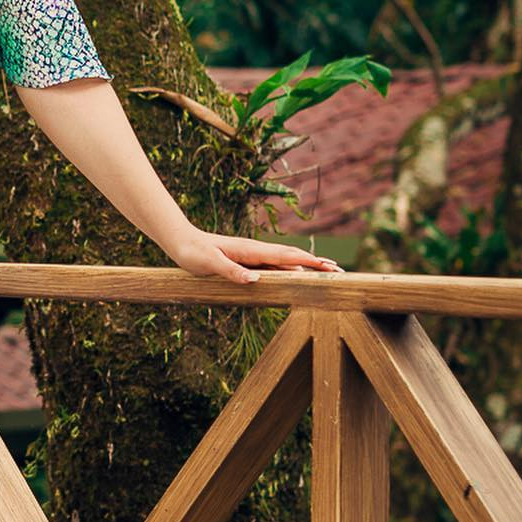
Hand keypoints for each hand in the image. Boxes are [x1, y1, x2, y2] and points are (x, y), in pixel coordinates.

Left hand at [165, 225, 346, 284]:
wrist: (180, 241)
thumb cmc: (193, 252)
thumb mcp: (209, 264)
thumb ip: (232, 271)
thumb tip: (256, 280)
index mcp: (252, 250)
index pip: (287, 256)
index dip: (309, 262)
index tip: (329, 267)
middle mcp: (257, 251)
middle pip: (293, 258)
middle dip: (316, 264)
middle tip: (340, 272)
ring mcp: (253, 255)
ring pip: (285, 261)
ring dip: (306, 267)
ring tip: (326, 273)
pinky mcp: (246, 260)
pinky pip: (273, 266)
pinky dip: (290, 269)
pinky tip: (296, 275)